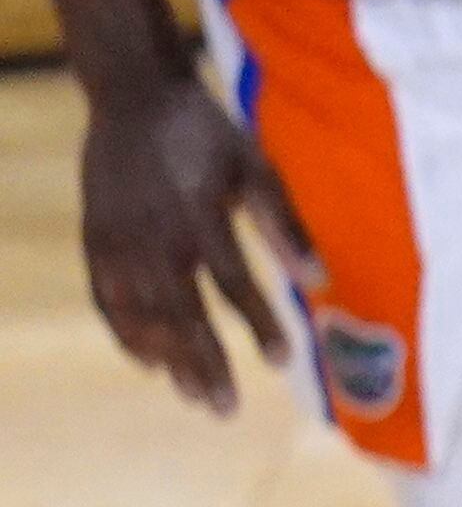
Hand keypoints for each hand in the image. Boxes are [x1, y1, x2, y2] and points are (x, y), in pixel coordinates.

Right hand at [81, 59, 317, 416]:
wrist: (133, 97)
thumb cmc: (207, 134)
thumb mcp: (254, 166)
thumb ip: (284, 224)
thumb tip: (321, 280)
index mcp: (199, 212)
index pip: (232, 282)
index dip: (258, 323)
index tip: (283, 360)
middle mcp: (153, 233)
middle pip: (181, 311)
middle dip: (205, 362)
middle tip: (225, 409)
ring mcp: (117, 240)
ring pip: (141, 314)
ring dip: (168, 357)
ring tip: (194, 396)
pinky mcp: (94, 241)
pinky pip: (107, 300)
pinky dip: (126, 334)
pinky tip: (149, 364)